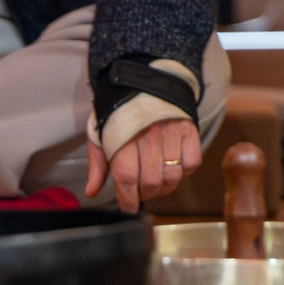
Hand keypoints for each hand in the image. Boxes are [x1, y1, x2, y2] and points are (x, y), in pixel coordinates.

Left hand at [86, 116, 202, 214]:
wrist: (142, 78)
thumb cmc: (119, 111)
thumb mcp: (100, 134)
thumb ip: (98, 165)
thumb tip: (92, 192)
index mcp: (122, 137)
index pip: (126, 178)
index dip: (127, 199)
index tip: (128, 206)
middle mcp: (148, 136)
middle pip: (151, 183)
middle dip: (145, 195)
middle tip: (140, 192)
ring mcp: (171, 133)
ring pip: (173, 177)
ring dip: (164, 187)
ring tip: (156, 182)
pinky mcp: (188, 130)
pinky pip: (191, 163)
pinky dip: (184, 171)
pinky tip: (173, 165)